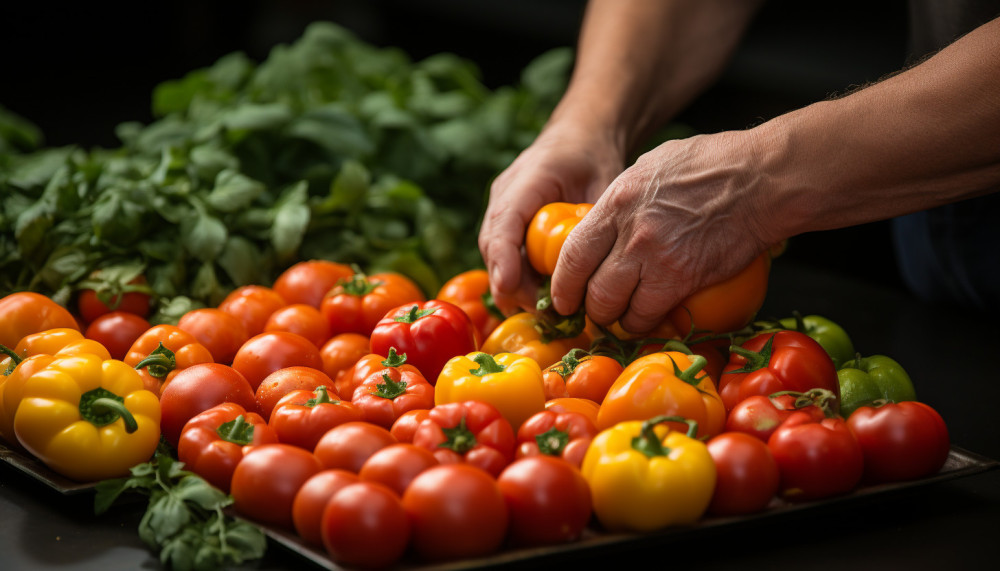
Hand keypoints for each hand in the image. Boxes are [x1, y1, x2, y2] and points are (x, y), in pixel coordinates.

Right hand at [478, 121, 624, 314]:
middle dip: (512, 283)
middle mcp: (505, 195)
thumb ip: (596, 218)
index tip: (509, 286)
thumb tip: (598, 261)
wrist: (580, 138)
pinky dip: (520, 279)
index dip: (504, 257)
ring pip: (495, 256)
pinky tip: (544, 298)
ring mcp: (501, 209)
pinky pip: (505, 256)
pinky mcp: (507, 224)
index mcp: (528, 179)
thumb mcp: (604, 182)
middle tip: (543, 312)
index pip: (505, 221)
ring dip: (515, 286)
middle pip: (493, 246)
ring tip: (547, 312)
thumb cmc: (594, 157)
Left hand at [550, 130, 774, 333]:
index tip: (562, 297)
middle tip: (594, 312)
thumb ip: (624, 200)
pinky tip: (649, 320)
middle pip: (589, 287)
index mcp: (617, 201)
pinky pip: (648, 315)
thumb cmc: (714, 165)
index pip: (572, 252)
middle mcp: (629, 231)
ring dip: (615, 319)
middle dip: (588, 307)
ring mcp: (654, 257)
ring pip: (613, 306)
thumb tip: (608, 223)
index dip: (562, 283)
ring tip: (622, 318)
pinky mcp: (681, 279)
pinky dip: (643, 323)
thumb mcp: (651, 169)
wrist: (761, 180)